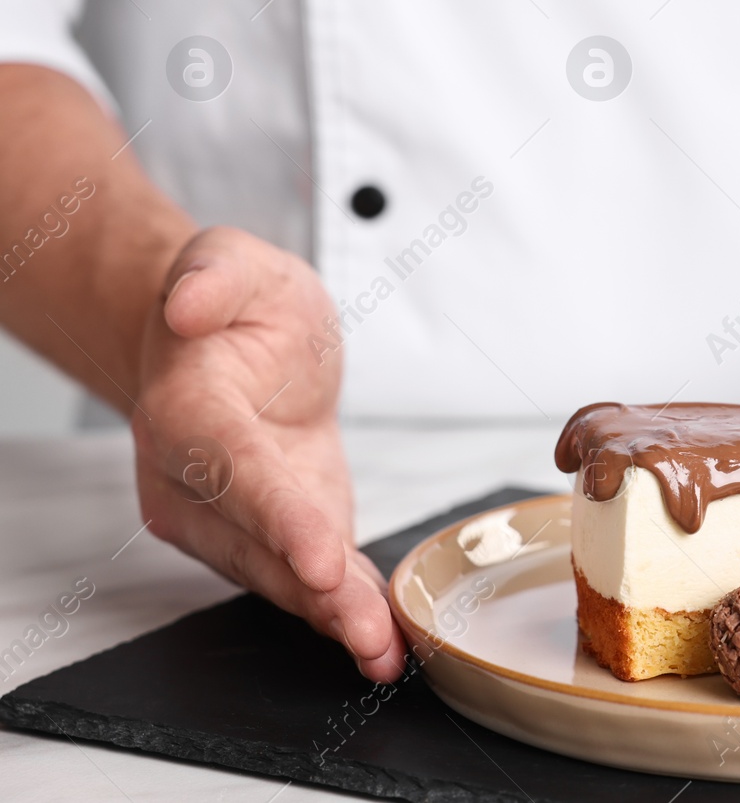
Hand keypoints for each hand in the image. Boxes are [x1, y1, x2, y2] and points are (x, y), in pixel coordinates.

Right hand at [131, 227, 404, 680]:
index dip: (277, 518)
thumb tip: (189, 304)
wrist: (229, 341)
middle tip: (365, 629)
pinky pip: (306, 574)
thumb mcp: (232, 262)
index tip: (318, 558)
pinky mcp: (274, 530)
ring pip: (280, 572)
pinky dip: (343, 607)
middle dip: (313, 590)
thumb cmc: (235, 304)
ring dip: (331, 614)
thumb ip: (211, 277)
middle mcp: (196, 480)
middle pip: (258, 542)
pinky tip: (380, 639)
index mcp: (186, 413)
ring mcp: (231, 516)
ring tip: (379, 650)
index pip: (234, 473)